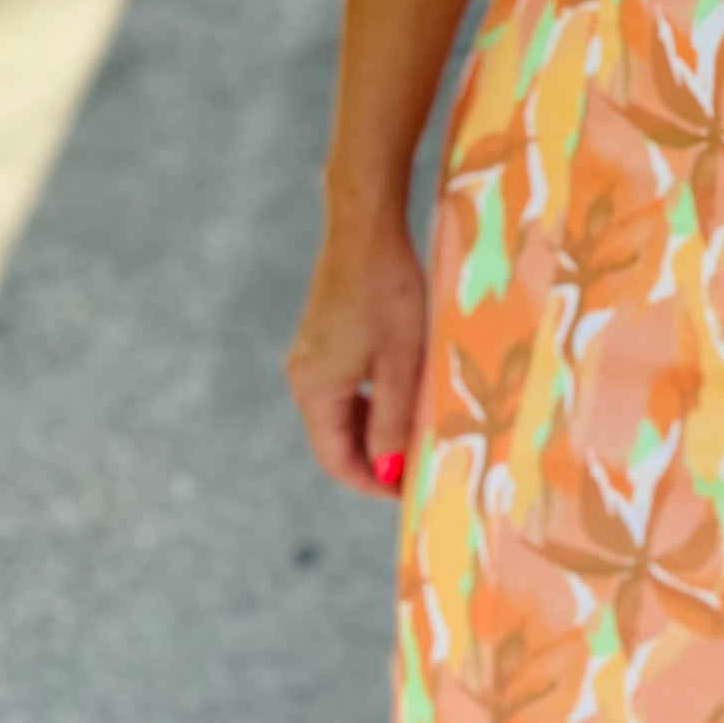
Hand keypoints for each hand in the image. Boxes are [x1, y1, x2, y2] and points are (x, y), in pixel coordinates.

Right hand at [284, 224, 425, 500]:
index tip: (410, 492)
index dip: (372, 482)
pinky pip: (344, 387)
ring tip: (417, 434)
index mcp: (315, 389)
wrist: (366, 230)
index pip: (336, 459)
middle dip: (375, 458)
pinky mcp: (323, 337)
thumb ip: (392, 421)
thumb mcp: (400, 363)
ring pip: (341, 412)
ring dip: (375, 429)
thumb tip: (387, 472)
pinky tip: (402, 395)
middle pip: (335, 438)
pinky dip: (370, 402)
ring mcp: (311, 356)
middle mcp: (304, 377)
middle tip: (419, 465)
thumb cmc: (389, 294)